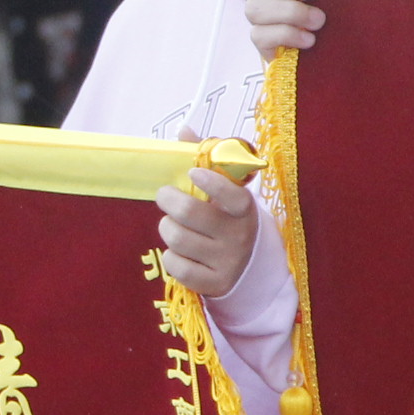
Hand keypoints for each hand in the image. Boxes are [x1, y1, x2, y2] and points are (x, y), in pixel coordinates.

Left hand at [156, 165, 259, 298]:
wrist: (248, 268)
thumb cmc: (227, 220)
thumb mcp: (225, 192)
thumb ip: (206, 160)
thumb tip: (184, 130)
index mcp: (244, 210)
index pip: (234, 196)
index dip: (213, 183)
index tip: (193, 173)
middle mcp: (238, 236)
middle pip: (191, 214)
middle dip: (169, 200)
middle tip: (165, 196)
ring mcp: (227, 262)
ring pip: (178, 239)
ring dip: (167, 228)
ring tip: (172, 225)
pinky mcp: (214, 284)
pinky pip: (177, 267)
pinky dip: (171, 257)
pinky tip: (178, 252)